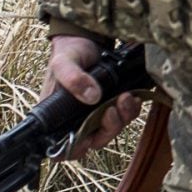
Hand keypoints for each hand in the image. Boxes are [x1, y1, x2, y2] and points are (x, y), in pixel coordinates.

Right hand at [44, 34, 145, 159]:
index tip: (87, 139)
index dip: (74, 150)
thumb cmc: (68, 53)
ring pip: (112, 129)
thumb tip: (91, 96)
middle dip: (108, 128)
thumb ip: (72, 78)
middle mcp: (77, 119)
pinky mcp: (113, 104)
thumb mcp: (63, 62)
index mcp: (58, 117)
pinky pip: (125, 116)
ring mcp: (96, 113)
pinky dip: (131, 109)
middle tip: (114, 108)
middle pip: (95, 140)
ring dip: (122, 117)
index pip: (63, 148)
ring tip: (126, 97)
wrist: (85, 40)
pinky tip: (133, 96)